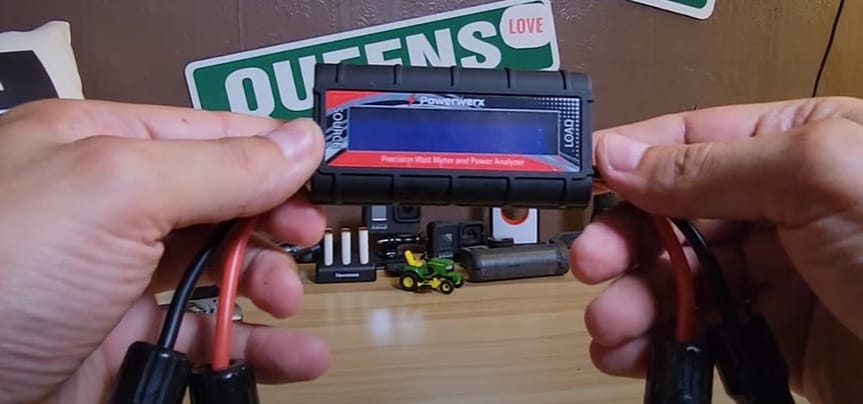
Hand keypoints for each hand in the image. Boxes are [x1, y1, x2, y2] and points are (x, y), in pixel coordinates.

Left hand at [0, 100, 329, 402]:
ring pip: (220, 276)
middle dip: (272, 224)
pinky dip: (255, 349)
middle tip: (301, 241)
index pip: (212, 135)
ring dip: (271, 290)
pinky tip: (289, 354)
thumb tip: (297, 143)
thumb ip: (218, 166)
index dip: (274, 153)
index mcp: (100, 146)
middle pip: (224, 204)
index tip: (326, 177)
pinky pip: (207, 340)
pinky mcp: (123, 348)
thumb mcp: (114, 191)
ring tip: (287, 306)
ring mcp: (118, 281)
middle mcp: (110, 210)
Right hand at [571, 96, 862, 402]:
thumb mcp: (819, 177)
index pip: (690, 141)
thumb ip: (713, 164)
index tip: (585, 191)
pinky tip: (634, 353)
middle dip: (626, 243)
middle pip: (674, 217)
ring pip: (680, 281)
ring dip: (632, 302)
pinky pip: (700, 334)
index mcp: (796, 145)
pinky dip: (659, 344)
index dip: (632, 163)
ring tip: (609, 328)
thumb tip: (621, 155)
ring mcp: (778, 275)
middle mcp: (782, 207)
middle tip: (593, 268)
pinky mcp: (778, 338)